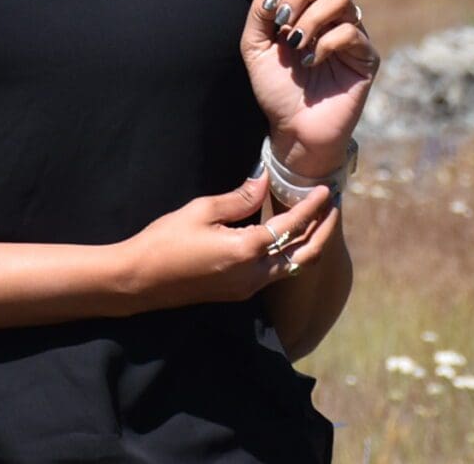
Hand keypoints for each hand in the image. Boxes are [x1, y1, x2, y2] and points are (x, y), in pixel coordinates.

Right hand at [114, 174, 340, 314]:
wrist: (141, 280)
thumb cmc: (166, 240)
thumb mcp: (201, 210)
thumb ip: (239, 197)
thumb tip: (265, 180)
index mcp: (246, 250)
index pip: (291, 226)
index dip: (311, 207)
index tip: (325, 189)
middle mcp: (254, 274)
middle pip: (305, 254)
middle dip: (323, 229)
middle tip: (332, 206)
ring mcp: (248, 287)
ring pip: (292, 266)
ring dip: (309, 243)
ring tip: (316, 219)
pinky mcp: (239, 292)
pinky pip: (275, 272)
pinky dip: (288, 253)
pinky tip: (285, 236)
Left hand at [241, 0, 377, 173]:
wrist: (294, 128)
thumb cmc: (276, 89)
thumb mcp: (255, 49)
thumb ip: (258, 16)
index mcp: (304, 7)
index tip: (271, 9)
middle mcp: (329, 15)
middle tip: (284, 22)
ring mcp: (350, 34)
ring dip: (312, 18)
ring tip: (296, 44)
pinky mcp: (366, 57)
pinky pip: (351, 32)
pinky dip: (325, 43)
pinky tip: (311, 62)